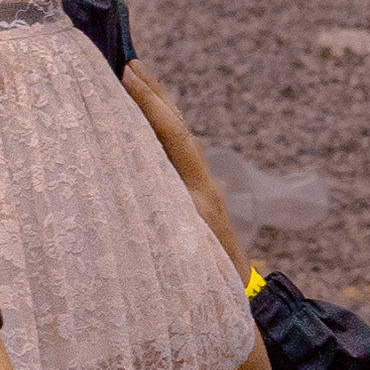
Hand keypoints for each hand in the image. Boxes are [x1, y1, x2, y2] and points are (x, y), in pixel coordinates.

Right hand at [119, 61, 242, 274]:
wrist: (243, 307)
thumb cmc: (209, 293)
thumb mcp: (187, 266)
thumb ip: (166, 236)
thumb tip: (135, 200)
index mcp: (198, 198)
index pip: (174, 139)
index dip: (151, 105)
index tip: (126, 75)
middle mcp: (202, 187)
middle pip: (178, 129)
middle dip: (154, 94)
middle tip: (127, 62)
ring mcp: (202, 191)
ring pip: (178, 139)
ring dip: (156, 108)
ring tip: (133, 79)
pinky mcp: (198, 198)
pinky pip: (176, 155)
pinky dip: (157, 131)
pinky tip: (142, 122)